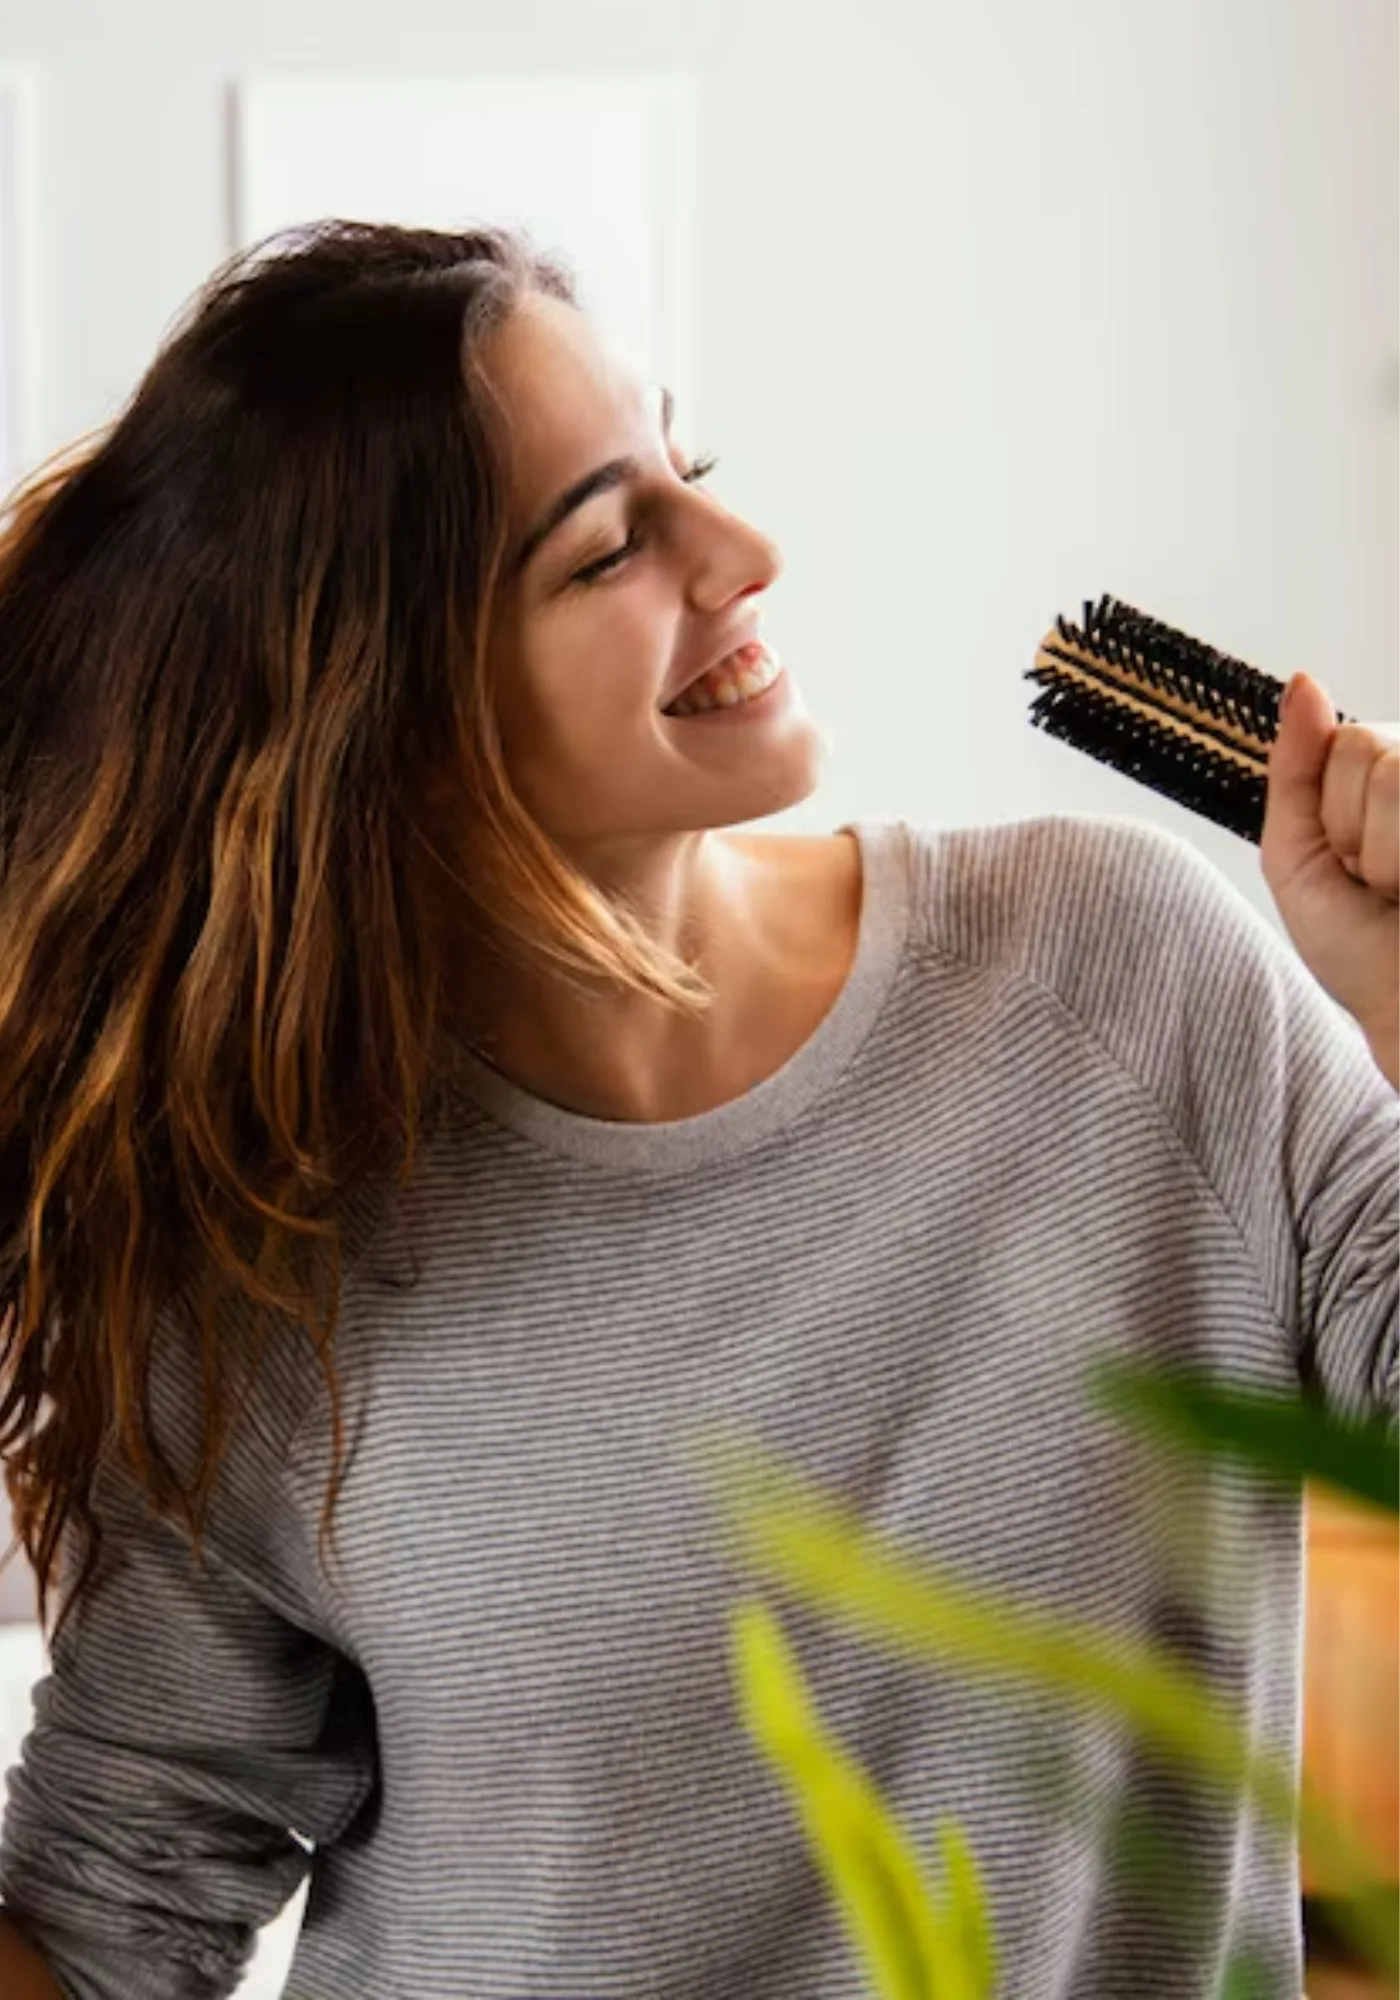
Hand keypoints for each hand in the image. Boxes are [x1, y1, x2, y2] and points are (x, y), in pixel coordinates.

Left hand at [1260, 673, 1398, 1089]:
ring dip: (1390, 856)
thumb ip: (1295, 768)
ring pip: (1399, 779)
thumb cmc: (1360, 952)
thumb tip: (1303, 680)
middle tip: (1386, 887)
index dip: (1337, 814)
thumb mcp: (1298, 857)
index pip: (1350, 741)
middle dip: (1360, 834)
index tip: (1356, 867)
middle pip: (1373, 749)